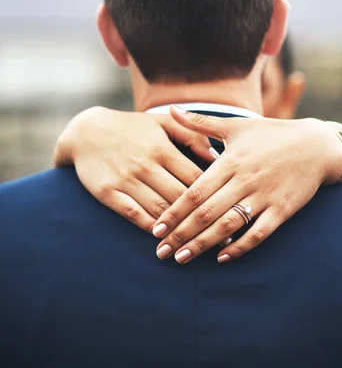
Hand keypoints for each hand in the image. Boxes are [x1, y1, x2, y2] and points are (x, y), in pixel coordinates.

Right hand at [54, 106, 213, 231]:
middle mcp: (146, 165)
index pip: (195, 178)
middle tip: (223, 236)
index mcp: (163, 148)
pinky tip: (164, 238)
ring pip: (159, 210)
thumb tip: (216, 154)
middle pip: (181, 198)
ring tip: (199, 244)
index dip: (215, 196)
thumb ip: (190, 134)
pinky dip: (150, 227)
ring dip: (179, 229)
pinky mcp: (108, 193)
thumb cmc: (130, 128)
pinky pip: (134, 215)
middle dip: (202, 218)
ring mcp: (126, 180)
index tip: (231, 211)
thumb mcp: (161, 122)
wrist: (85, 131)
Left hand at [153, 107, 341, 263]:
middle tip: (161, 252)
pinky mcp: (282, 210)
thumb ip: (200, 123)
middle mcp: (244, 180)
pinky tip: (222, 258)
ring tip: (182, 259)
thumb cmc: (272, 135)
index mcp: (230, 161)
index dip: (174, 211)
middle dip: (181, 234)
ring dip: (203, 244)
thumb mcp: (236, 125)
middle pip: (206, 213)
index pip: (195, 191)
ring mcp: (264, 197)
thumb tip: (172, 109)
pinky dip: (240, 247)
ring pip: (228, 225)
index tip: (156, 228)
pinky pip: (258, 233)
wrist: (317, 145)